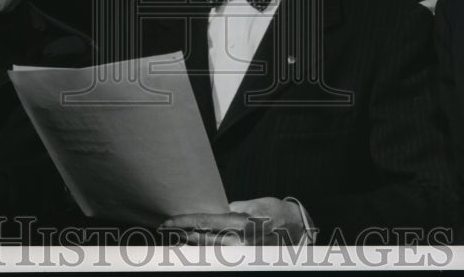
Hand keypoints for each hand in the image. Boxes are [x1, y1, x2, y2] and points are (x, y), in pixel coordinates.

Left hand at [161, 196, 307, 244]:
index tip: (169, 222)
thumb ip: (232, 209)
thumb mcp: (252, 204)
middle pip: (203, 240)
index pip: (205, 222)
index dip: (184, 222)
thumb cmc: (273, 210)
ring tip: (177, 240)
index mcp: (239, 222)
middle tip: (167, 231)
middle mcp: (239, 240)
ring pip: (210, 250)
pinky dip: (208, 251)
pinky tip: (198, 247)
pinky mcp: (246, 258)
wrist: (296, 227)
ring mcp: (242, 253)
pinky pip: (221, 255)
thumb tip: (216, 211)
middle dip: (183, 235)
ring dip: (192, 245)